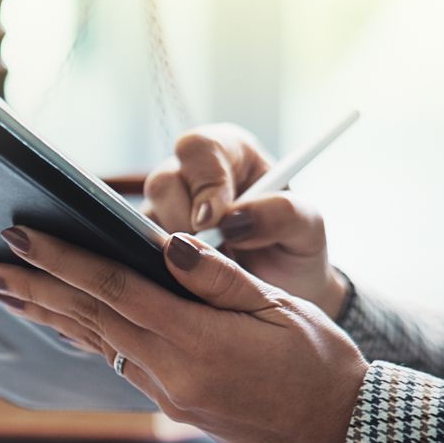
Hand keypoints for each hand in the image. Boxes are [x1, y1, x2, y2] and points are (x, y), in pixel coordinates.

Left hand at [0, 226, 368, 442]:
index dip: (62, 261)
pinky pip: (115, 361)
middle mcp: (171, 372)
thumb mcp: (282, 307)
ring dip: (48, 313)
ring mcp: (167, 393)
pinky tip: (62, 323)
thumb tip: (166, 244)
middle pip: (89, 317)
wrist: (338, 437)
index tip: (20, 237)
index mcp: (197, 341)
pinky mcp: (172, 405)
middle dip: (35, 287)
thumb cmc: (322, 365)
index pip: (114, 290)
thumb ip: (219, 277)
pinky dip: (83, 336)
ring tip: (6, 292)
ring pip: (96, 342)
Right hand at [144, 124, 348, 316]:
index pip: (201, 148)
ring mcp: (165, 211)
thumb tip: (236, 219)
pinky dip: (159, 267)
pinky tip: (187, 281)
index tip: (215, 218)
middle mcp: (190, 177)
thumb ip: (283, 214)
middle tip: (208, 251)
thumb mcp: (307, 229)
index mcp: (229, 155)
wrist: (278, 294)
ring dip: (171, 248)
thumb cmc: (293, 249)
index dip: (204, 180)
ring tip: (207, 271)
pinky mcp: (148, 242)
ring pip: (143, 217)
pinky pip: (136, 249)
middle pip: (163, 181)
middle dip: (183, 219)